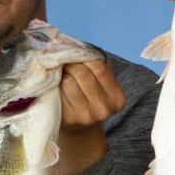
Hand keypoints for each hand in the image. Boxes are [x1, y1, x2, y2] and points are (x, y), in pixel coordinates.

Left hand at [57, 59, 126, 174]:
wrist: (82, 131)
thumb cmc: (92, 100)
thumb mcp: (103, 87)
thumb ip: (97, 67)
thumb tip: (72, 43)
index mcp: (117, 98)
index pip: (99, 67)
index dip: (84, 57)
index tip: (76, 56)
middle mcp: (104, 109)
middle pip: (82, 73)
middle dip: (71, 64)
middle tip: (65, 63)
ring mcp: (86, 116)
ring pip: (68, 81)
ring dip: (63, 75)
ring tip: (63, 76)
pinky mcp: (68, 119)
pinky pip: (59, 92)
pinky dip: (56, 86)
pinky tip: (58, 87)